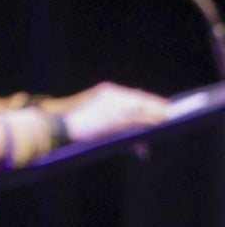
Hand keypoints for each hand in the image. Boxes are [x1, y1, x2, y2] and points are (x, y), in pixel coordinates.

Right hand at [51, 81, 168, 143]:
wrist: (56, 127)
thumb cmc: (69, 126)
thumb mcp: (92, 121)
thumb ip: (111, 126)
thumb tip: (122, 134)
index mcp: (104, 91)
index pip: (132, 95)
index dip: (147, 100)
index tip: (160, 104)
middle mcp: (111, 94)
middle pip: (139, 98)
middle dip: (155, 104)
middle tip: (170, 110)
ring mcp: (113, 105)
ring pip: (141, 107)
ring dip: (156, 112)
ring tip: (169, 116)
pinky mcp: (114, 117)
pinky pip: (137, 118)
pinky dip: (150, 120)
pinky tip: (160, 122)